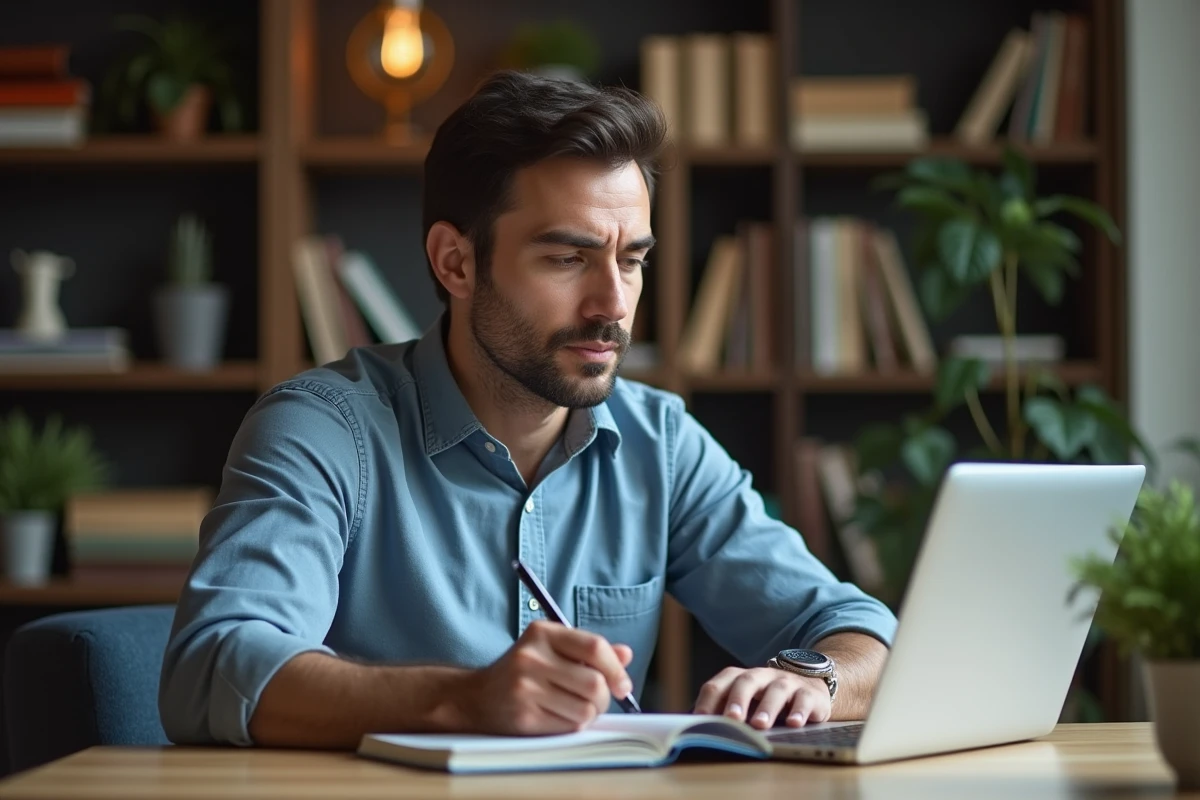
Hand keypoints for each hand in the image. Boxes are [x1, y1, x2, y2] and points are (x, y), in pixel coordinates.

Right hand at [457, 620, 634, 734]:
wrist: (474, 698)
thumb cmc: (521, 672)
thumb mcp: (550, 650)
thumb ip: (587, 651)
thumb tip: (626, 654)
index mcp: (542, 632)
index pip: (594, 647)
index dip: (616, 669)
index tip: (622, 685)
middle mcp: (532, 656)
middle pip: (594, 682)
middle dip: (604, 698)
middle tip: (596, 701)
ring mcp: (525, 687)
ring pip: (585, 709)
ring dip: (589, 715)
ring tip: (575, 709)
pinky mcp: (523, 716)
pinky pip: (568, 727)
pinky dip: (572, 726)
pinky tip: (559, 718)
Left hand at [693, 667, 831, 729]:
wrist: (809, 689)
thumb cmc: (767, 701)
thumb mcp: (745, 704)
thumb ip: (722, 713)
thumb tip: (694, 730)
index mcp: (740, 678)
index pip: (719, 684)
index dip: (709, 700)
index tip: (700, 719)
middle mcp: (762, 676)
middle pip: (746, 681)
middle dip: (737, 700)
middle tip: (731, 719)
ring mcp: (786, 683)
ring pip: (776, 690)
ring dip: (767, 707)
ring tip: (760, 725)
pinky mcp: (808, 694)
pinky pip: (804, 699)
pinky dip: (799, 711)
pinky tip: (794, 724)